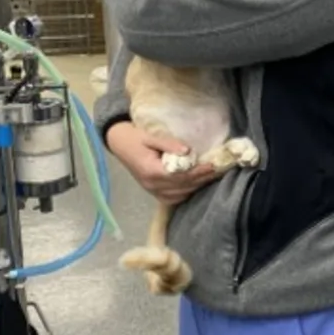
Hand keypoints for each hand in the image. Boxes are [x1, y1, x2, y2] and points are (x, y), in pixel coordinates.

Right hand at [106, 122, 221, 204]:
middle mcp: (151, 184)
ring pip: (179, 194)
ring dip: (194, 186)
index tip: (211, 165)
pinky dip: (184, 193)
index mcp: (151, 171)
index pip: (179, 175)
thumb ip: (168, 144)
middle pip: (182, 186)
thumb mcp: (150, 136)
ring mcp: (151, 190)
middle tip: (215, 171)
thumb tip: (188, 151)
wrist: (118, 143)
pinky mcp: (151, 191)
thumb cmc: (134, 137)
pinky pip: (172, 198)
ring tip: (207, 177)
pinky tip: (192, 185)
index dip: (197, 172)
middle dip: (200, 179)